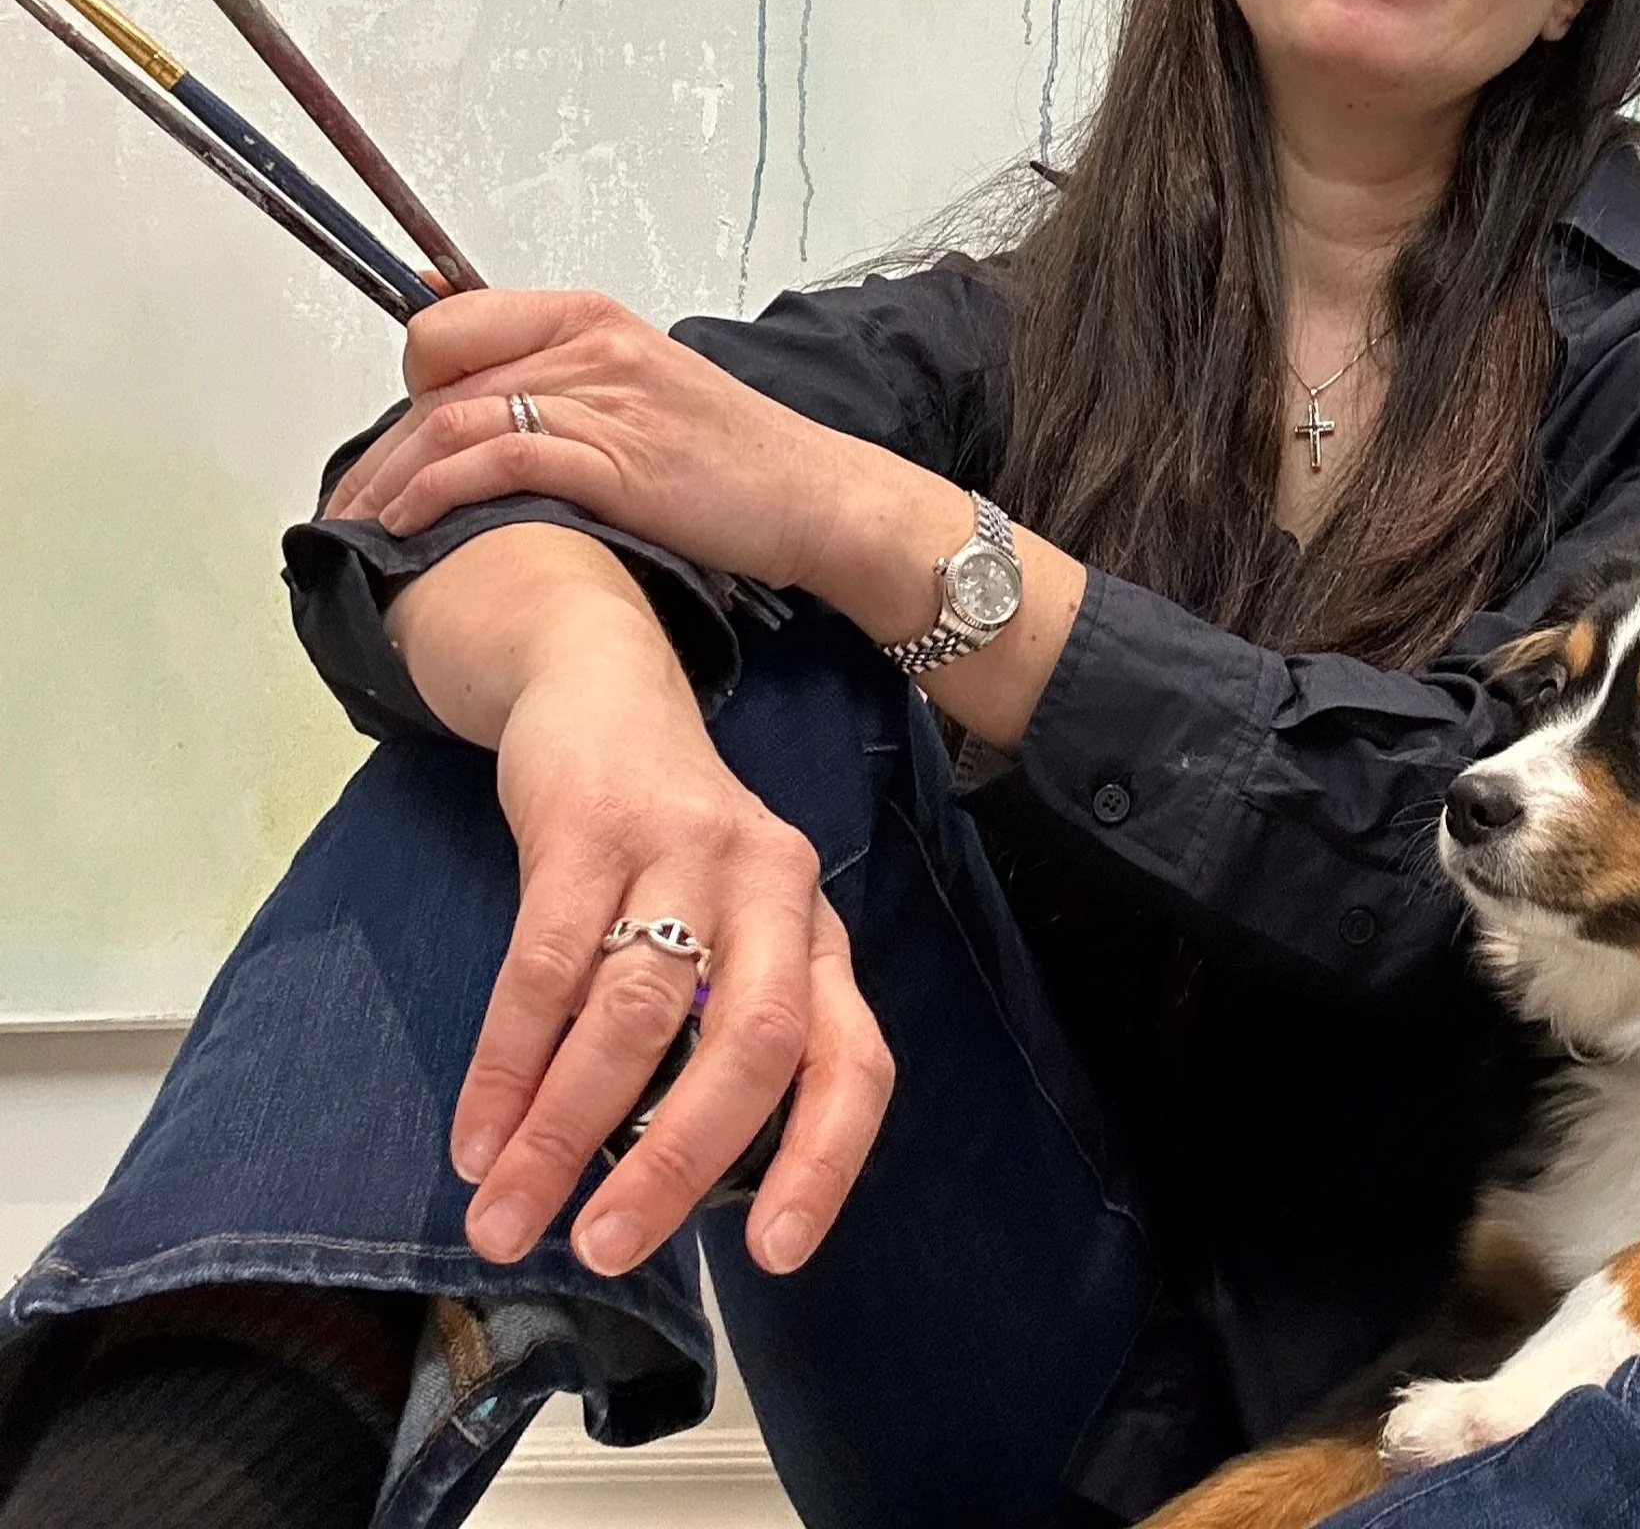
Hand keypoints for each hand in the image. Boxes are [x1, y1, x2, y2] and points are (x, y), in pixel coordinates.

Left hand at [323, 288, 833, 588]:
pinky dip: (440, 493)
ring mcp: (603, 402)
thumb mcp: (645, 396)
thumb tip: (489, 407)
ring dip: (392, 481)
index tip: (392, 444)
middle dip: (379, 452)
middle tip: (347, 507)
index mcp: (591, 319)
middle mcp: (590, 347)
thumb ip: (569, 387)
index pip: (450, 326)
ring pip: (456, 421)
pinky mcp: (616, 461)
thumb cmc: (736, 460)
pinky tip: (411, 526)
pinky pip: (500, 461)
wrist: (816, 497)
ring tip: (362, 529)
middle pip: (439, 383)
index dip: (408, 385)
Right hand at [455, 645, 893, 1276]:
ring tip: (508, 1215)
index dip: (827, 1159)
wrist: (599, 689)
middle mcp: (773, 889)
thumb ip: (713, 1036)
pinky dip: (507, 1062)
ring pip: (636, 1013)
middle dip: (678, 1161)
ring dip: (566, 1130)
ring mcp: (686, 851)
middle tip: (605, 1249)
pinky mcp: (593, 827)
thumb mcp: (723, 930)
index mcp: (814, 933)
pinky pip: (547, 966)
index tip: (776, 1257)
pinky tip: (477, 1136)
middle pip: (752, 1041)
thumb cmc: (666, 848)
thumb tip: (665, 1192)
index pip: (855, 1057)